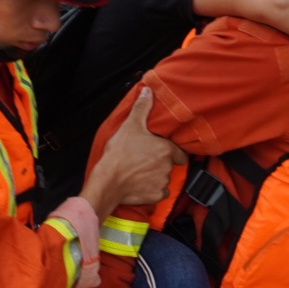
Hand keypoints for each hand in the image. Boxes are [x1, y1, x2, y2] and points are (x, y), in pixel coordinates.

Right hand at [84, 88, 185, 213]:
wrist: (108, 180)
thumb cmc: (119, 153)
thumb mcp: (130, 126)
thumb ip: (142, 108)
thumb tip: (148, 91)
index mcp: (166, 149)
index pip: (180, 154)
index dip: (170, 153)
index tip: (158, 152)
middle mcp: (168, 167)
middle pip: (170, 166)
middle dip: (160, 164)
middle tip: (144, 161)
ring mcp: (162, 182)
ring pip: (164, 179)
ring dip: (156, 177)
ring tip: (140, 173)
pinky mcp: (155, 196)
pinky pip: (159, 193)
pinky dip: (152, 191)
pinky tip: (140, 185)